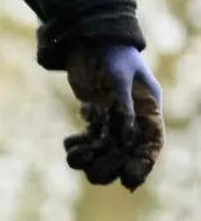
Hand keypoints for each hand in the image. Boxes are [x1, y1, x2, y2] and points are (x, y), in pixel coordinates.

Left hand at [64, 45, 163, 190]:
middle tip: (92, 171)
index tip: (130, 180)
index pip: (150, 143)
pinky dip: (78, 146)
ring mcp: (113, 119)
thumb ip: (124, 105)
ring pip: (104, 150)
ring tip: (75, 155)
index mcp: (148, 108)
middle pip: (126, 153)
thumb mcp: (120, 77)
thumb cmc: (112, 53)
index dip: (143, 163)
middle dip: (110, 165)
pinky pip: (89, 141)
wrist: (90, 39)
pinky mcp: (95, 116)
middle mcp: (133, 117)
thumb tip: (127, 134)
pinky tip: (70, 143)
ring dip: (90, 158)